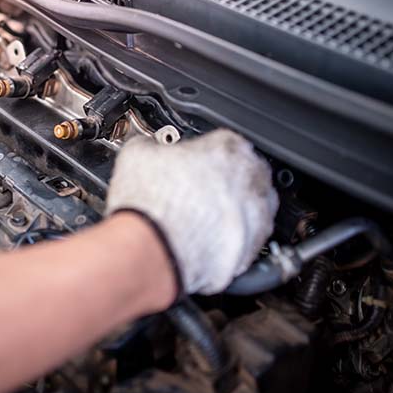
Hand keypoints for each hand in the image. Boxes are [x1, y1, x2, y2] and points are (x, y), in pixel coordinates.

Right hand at [105, 129, 278, 294]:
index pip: (223, 142)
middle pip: (246, 174)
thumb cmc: (150, 205)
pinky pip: (248, 241)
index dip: (203, 154)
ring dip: (233, 212)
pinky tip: (206, 243)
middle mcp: (250, 180)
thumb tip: (146, 146)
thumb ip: (149, 145)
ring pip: (253, 209)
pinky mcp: (254, 249)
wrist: (153, 251)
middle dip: (225, 182)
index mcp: (226, 148)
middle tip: (197, 192)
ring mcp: (258, 216)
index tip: (190, 163)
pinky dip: (231, 241)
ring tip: (202, 220)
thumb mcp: (135, 156)